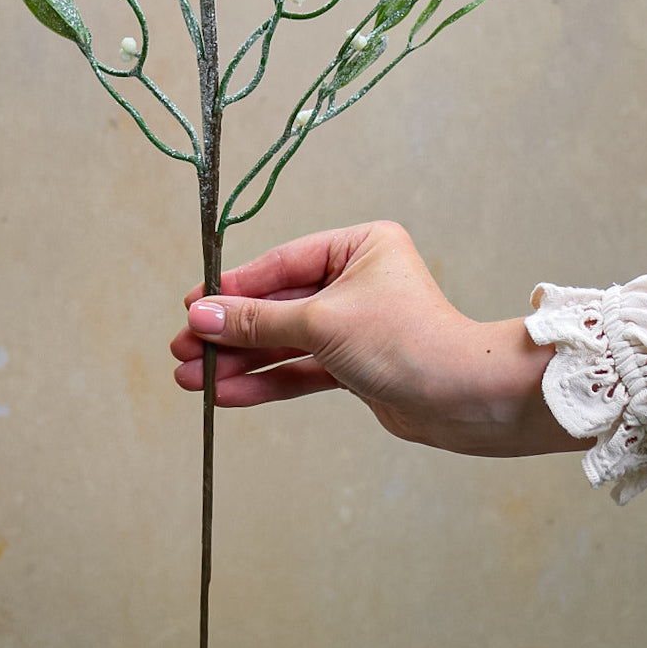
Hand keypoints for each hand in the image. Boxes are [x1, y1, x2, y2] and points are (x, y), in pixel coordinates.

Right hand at [171, 220, 588, 457]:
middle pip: (278, 304)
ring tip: (191, 378)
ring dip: (240, 360)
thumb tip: (200, 316)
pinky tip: (227, 393)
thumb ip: (257, 322)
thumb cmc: (408, 342)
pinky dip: (265, 380)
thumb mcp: (321, 324)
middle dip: (230, 331)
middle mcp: (358, 280)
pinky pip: (300, 369)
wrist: (464, 401)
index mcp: (360, 246)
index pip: (282, 263)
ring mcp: (356, 325)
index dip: (234, 288)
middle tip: (182, 349)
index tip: (192, 307)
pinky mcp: (356, 365)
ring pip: (284, 341)